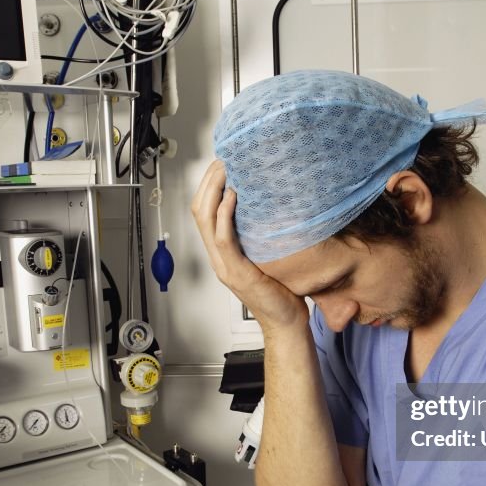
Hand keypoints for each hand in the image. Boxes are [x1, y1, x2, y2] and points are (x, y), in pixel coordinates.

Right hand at [190, 161, 308, 331]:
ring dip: (214, 191)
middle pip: (199, 211)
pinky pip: (224, 240)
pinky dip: (225, 216)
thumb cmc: (282, 293)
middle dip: (208, 181)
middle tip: (224, 161)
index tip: (222, 164)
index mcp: (223, 253)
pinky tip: (232, 198)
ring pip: (206, 221)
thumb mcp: (268, 255)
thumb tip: (274, 204)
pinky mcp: (237, 273)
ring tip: (227, 171)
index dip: (208, 185)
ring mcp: (225, 266)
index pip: (203, 211)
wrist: (287, 324)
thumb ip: (262, 234)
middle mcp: (219, 258)